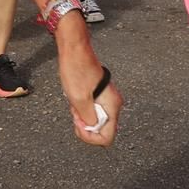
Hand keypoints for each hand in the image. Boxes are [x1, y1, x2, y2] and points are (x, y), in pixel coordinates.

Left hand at [54, 33, 121, 147]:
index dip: (91, 137)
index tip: (79, 124)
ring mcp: (107, 99)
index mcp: (112, 106)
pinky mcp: (100, 95)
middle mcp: (113, 104)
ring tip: (75, 103)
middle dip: (85, 126)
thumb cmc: (77, 70)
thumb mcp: (79, 100)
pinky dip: (82, 110)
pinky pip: (93, 111)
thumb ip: (88, 119)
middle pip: (102, 130)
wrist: (75, 51)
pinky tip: (76, 99)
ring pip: (96, 121)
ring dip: (83, 117)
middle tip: (75, 113)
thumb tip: (93, 130)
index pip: (108, 137)